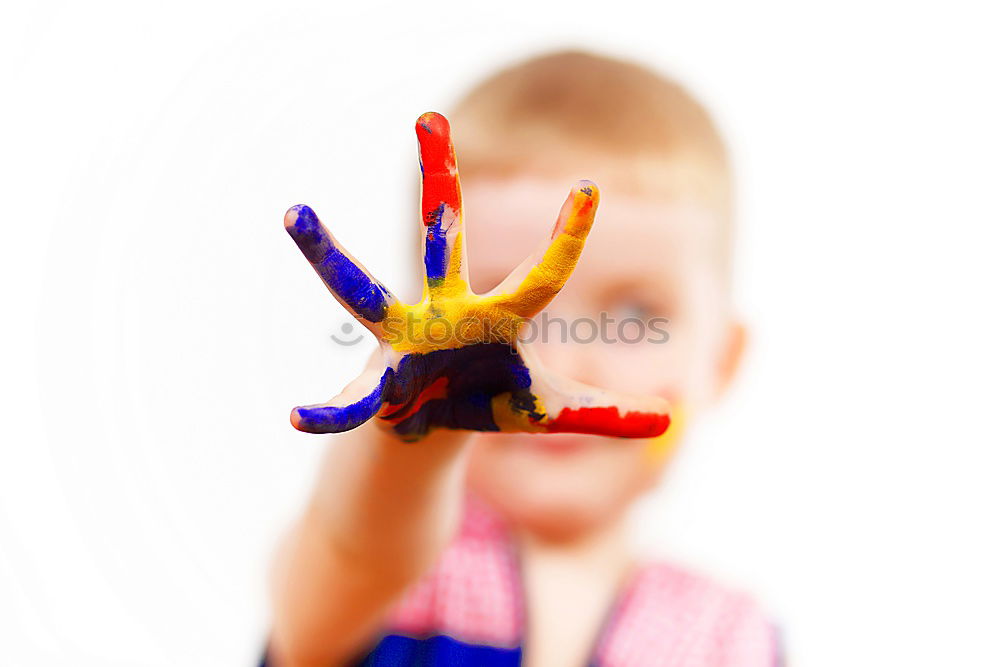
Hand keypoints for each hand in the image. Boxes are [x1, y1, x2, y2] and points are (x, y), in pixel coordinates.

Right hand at [284, 112, 669, 440]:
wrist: (432, 423)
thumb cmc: (491, 400)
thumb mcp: (549, 411)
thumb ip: (604, 415)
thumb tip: (670, 422)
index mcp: (498, 318)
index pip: (543, 274)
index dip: (566, 236)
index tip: (588, 186)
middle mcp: (447, 313)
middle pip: (443, 240)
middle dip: (441, 183)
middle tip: (430, 118)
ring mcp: (406, 341)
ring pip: (364, 292)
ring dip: (331, 255)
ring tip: (295, 212)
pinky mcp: (377, 381)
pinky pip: (349, 400)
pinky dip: (328, 411)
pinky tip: (297, 418)